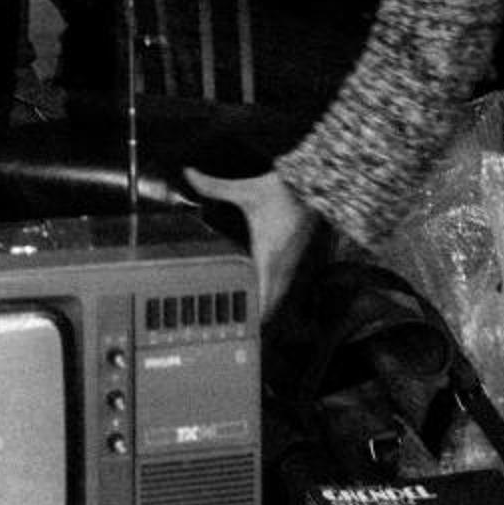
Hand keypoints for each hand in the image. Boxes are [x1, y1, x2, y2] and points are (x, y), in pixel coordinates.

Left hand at [183, 164, 317, 318]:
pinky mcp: (296, 250)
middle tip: (245, 330)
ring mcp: (291, 256)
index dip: (254, 313)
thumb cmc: (281, 188)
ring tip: (255, 318)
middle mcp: (282, 260)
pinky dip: (277, 290)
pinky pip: (286, 278)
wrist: (313, 181)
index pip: (262, 294)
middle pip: (273, 298)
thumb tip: (190, 174)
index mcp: (269, 253)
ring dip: (270, 304)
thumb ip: (214, 186)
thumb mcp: (245, 189)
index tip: (245, 328)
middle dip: (260, 315)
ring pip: (281, 289)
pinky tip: (269, 290)